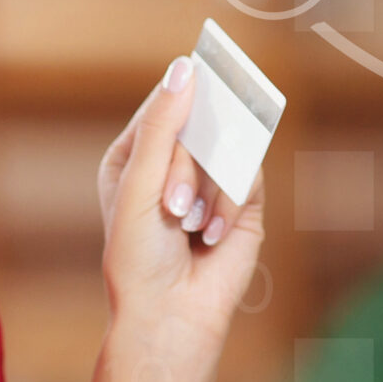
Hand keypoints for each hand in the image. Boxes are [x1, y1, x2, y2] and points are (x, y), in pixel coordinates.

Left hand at [95, 56, 265, 337]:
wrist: (169, 312)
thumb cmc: (138, 254)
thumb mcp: (138, 184)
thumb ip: (162, 126)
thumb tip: (185, 69)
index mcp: (136, 155)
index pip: (165, 106)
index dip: (181, 96)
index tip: (205, 68)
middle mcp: (172, 166)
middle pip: (199, 126)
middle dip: (186, 164)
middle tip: (173, 204)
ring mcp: (208, 183)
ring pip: (226, 150)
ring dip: (205, 190)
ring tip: (186, 225)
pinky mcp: (240, 204)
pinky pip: (246, 177)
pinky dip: (227, 206)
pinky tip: (208, 236)